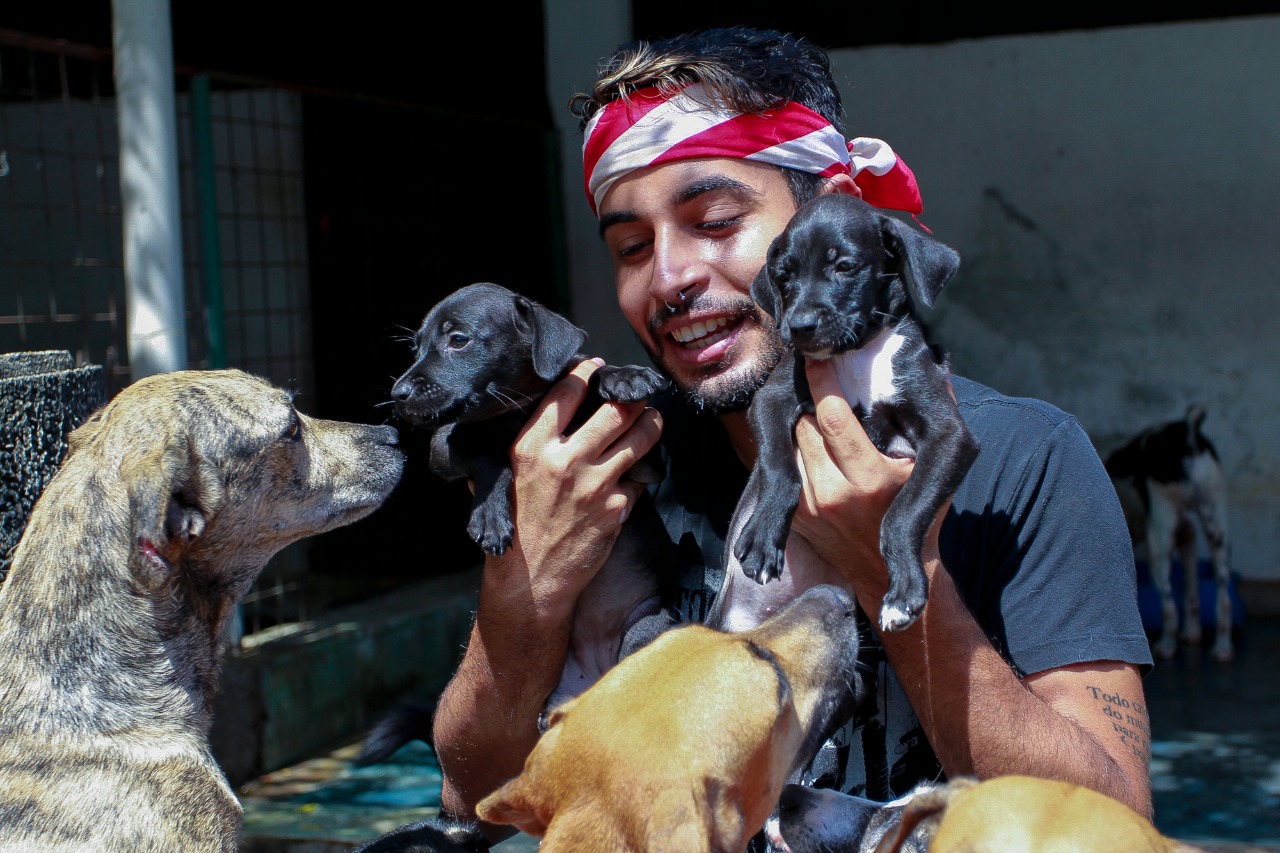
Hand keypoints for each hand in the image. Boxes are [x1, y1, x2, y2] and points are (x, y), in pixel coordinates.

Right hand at [497, 359, 662, 617]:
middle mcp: (565, 461)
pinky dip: (639, 476)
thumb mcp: (502, 479)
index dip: (587, 372)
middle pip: (616, 410)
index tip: (598, 368)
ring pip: (640, 438)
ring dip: (651, 424)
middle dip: (633, 397)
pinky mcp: (617, 509)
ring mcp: (595, 485)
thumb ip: (520, 447)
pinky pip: (639, 479)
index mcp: (531, 448)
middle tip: (637, 394)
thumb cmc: (513, 528)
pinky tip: (634, 475)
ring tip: (651, 419)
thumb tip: (532, 417)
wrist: (529, 581)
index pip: (567, 392)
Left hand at [789, 358, 913, 592]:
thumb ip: (933, 417)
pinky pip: (786, 466)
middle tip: (813, 375)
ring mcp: (810, 506)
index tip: (818, 357)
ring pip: (790, 442)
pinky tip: (807, 439)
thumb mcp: (929, 467)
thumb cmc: (913, 508)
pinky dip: (794, 448)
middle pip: (804, 424)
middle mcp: (835, 494)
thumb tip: (934, 364)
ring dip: (799, 421)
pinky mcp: (795, 515)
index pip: (833, 418)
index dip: (823, 383)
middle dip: (810, 400)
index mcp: (871, 480)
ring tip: (810, 406)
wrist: (885, 566)